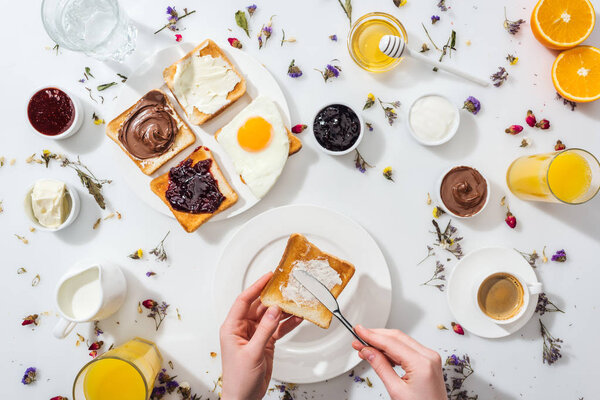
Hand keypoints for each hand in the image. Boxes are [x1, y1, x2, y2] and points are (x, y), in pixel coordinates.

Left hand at [220, 272, 302, 399]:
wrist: (243, 398)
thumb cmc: (238, 379)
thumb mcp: (252, 353)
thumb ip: (264, 330)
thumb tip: (273, 310)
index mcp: (232, 327)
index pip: (244, 300)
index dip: (256, 287)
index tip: (268, 277)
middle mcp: (243, 328)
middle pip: (259, 306)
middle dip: (273, 296)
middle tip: (286, 286)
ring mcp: (255, 335)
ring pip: (270, 316)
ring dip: (283, 310)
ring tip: (295, 301)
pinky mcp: (265, 342)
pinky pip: (277, 328)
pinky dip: (287, 323)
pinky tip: (297, 318)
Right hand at [352, 326, 446, 399]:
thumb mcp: (396, 390)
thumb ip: (381, 367)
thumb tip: (368, 352)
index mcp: (422, 363)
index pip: (391, 342)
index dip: (372, 336)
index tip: (359, 331)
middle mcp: (428, 356)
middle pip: (396, 337)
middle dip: (375, 336)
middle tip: (359, 338)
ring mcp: (430, 358)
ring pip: (401, 341)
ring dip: (382, 342)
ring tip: (366, 347)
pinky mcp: (428, 361)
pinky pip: (407, 348)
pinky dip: (392, 349)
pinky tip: (380, 353)